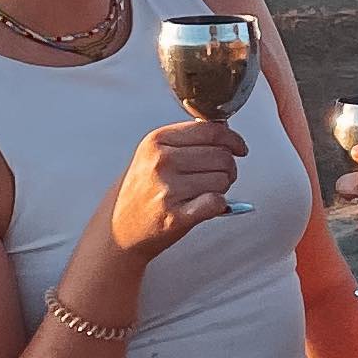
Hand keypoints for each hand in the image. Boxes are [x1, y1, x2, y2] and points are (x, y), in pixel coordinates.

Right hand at [109, 118, 245, 261]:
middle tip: (220, 177)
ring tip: (204, 192)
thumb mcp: (153, 154)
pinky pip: (217, 203)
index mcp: (157, 140)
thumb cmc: (141, 190)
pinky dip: (218, 205)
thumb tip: (226, 129)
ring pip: (223, 180)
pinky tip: (205, 206)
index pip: (211, 131)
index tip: (240, 148)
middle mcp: (161, 161)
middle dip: (229, 168)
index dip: (233, 139)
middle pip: (223, 156)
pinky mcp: (175, 216)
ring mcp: (167, 189)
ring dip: (222, 188)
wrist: (117, 228)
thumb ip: (187, 139)